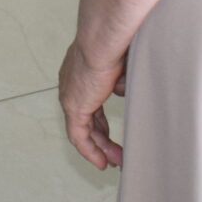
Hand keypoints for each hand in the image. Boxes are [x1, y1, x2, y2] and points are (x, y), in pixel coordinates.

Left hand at [58, 39, 126, 168]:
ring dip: (100, 148)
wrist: (103, 38)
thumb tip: (130, 91)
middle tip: (116, 152)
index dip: (101, 119)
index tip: (110, 132)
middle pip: (87, 118)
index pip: (90, 101)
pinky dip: (90, 151)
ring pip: (84, 130)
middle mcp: (71, 84)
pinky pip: (79, 137)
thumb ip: (127, 77)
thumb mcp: (125, 61)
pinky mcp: (74, 107)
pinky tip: (102, 163)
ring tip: (115, 161)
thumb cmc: (117, 41)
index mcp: (81, 70)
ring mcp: (71, 96)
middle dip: (103, 137)